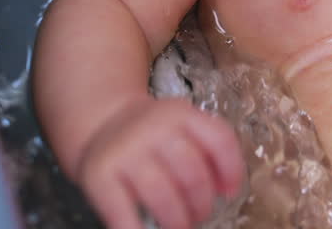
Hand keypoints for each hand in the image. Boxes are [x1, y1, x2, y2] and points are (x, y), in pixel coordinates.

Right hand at [74, 95, 244, 228]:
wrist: (104, 123)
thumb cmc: (153, 137)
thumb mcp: (182, 128)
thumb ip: (207, 151)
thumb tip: (226, 189)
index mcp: (181, 114)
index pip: (219, 139)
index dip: (232, 170)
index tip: (229, 193)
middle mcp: (153, 127)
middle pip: (193, 173)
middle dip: (202, 204)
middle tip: (199, 215)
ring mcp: (125, 151)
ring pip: (162, 194)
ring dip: (177, 220)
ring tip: (179, 227)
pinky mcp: (99, 174)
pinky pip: (122, 210)